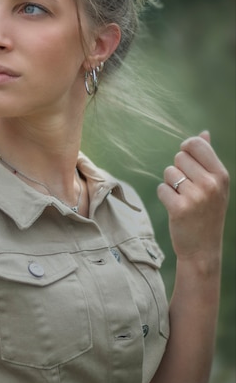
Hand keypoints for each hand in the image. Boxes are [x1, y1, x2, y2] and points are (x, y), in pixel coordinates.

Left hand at [157, 131, 228, 261]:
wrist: (203, 249)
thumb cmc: (207, 212)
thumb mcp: (215, 185)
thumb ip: (208, 158)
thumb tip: (203, 133)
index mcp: (221, 175)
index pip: (196, 144)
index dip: (186, 150)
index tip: (187, 162)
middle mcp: (211, 184)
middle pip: (179, 157)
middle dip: (178, 170)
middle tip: (187, 189)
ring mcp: (195, 196)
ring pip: (168, 173)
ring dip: (170, 184)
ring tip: (183, 199)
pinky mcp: (179, 209)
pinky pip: (161, 188)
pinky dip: (165, 197)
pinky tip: (176, 208)